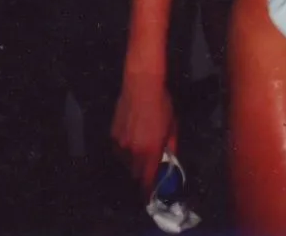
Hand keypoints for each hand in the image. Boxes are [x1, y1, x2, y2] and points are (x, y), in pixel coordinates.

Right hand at [112, 71, 176, 188]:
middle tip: (150, 160)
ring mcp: (121, 144)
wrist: (141, 88)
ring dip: (134, 158)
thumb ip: (170, 146)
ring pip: (126, 160)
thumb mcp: (173, 126)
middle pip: (136, 172)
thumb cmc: (162, 105)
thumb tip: (169, 158)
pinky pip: (119, 148)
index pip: (147, 179)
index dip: (148, 190)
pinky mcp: (112, 135)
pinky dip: (125, 147)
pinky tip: (132, 134)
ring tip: (141, 143)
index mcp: (150, 151)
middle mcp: (133, 152)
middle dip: (143, 171)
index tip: (149, 196)